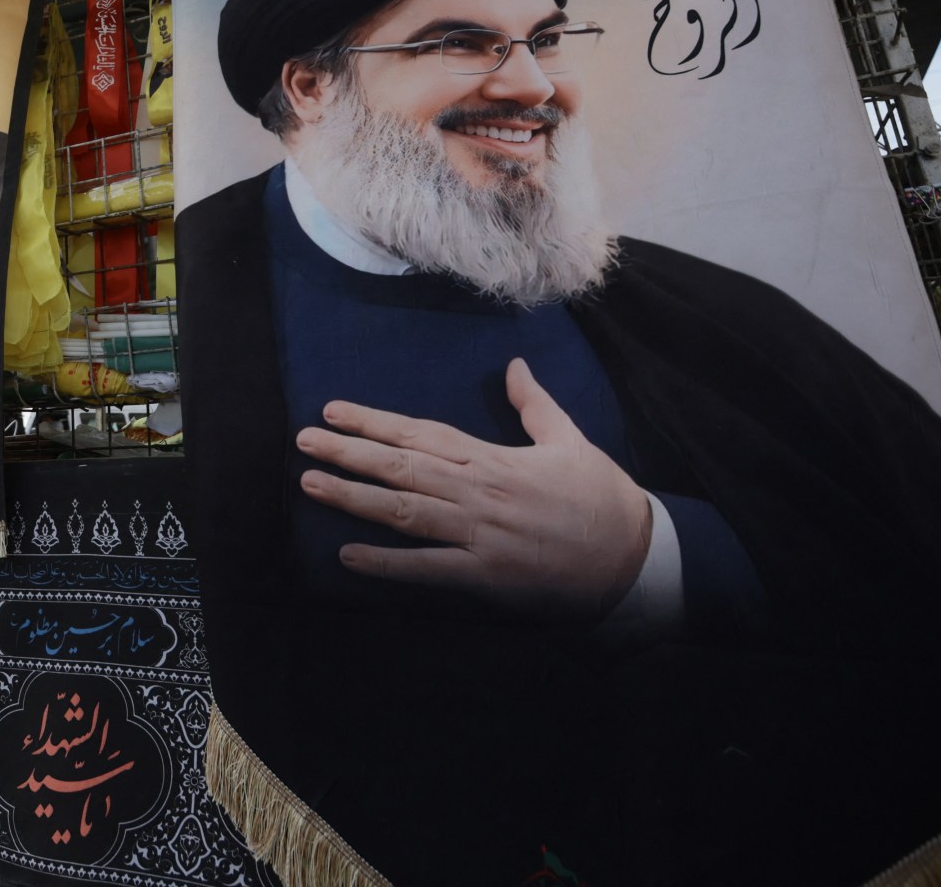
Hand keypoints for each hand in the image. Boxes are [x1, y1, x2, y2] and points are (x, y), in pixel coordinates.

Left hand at [296, 357, 652, 619]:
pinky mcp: (486, 576)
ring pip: (404, 512)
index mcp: (492, 459)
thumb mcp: (570, 441)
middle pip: (401, 466)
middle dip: (349, 451)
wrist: (638, 558)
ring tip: (310, 484)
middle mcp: (478, 492)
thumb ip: (535, 405)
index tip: (333, 411)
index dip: (374, 420)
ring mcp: (479, 534)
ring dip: (354, 498)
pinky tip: (348, 556)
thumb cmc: (602, 499)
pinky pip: (427, 568)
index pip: (421, 433)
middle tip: (302, 440)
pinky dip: (387, 563)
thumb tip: (516, 366)